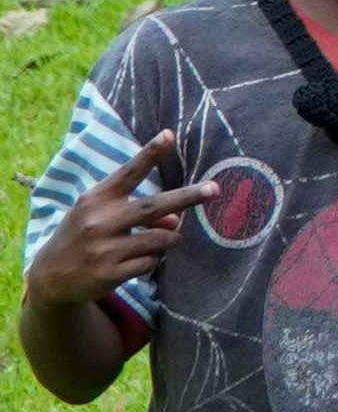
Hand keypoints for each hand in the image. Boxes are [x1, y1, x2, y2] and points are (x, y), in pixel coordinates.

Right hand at [20, 136, 215, 308]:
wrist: (50, 276)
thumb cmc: (82, 235)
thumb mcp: (100, 215)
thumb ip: (137, 210)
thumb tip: (175, 221)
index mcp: (96, 199)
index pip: (128, 173)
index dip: (149, 154)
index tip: (169, 135)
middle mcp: (100, 221)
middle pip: (155, 206)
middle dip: (188, 197)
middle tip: (214, 189)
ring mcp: (104, 249)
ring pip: (161, 238)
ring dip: (169, 238)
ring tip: (159, 239)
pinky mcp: (110, 274)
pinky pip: (151, 262)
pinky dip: (154, 259)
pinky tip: (138, 260)